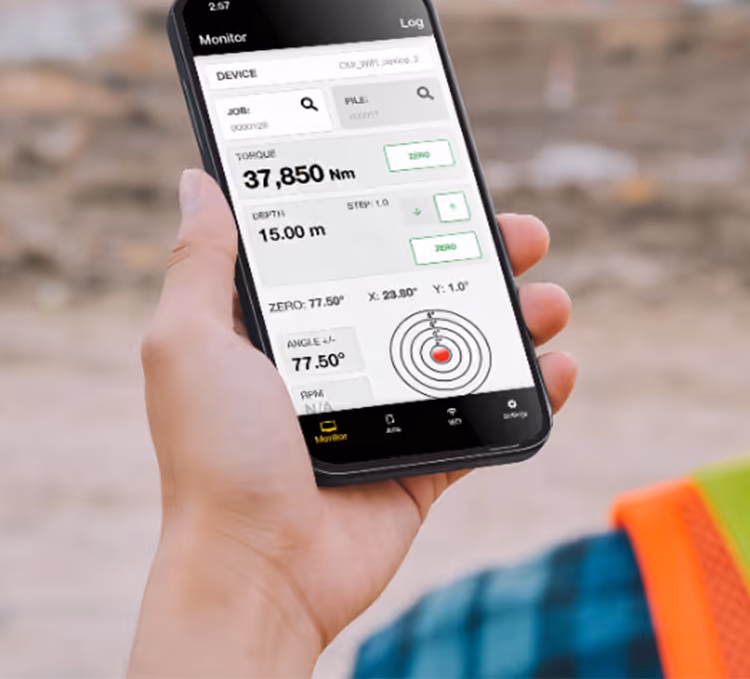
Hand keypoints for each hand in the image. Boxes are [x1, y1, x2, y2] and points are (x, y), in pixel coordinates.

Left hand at [127, 169, 575, 677]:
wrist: (258, 570)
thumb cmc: (214, 456)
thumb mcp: (189, 342)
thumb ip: (201, 264)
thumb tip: (199, 182)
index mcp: (285, 328)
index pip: (351, 248)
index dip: (399, 211)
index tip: (441, 178)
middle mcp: (339, 361)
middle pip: (423, 288)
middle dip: (480, 255)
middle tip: (524, 233)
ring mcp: (386, 412)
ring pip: (465, 348)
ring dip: (517, 317)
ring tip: (550, 299)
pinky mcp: (422, 463)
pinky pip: (486, 419)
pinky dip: (530, 391)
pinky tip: (560, 365)